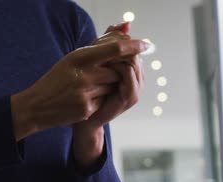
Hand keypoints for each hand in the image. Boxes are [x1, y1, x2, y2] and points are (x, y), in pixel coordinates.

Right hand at [10, 38, 148, 140]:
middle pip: (117, 70)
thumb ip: (101, 43)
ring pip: (113, 86)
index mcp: (79, 56)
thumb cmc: (58, 79)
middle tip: (101, 75)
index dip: (133, 46)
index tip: (146, 44)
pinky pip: (105, 101)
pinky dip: (99, 100)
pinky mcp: (86, 109)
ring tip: (88, 88)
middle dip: (115, 73)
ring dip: (108, 87)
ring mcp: (85, 92)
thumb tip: (126, 27)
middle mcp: (83, 73)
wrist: (37, 106)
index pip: (114, 48)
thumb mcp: (73, 58)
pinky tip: (84, 100)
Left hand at [72, 23, 144, 171]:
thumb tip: (124, 22)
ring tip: (99, 57)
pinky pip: (128, 72)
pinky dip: (115, 66)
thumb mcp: (99, 62)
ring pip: (132, 59)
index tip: (97, 42)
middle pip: (134, 50)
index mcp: (133, 68)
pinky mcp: (131, 96)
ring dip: (115, 55)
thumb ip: (109, 44)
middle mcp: (139, 77)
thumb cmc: (89, 89)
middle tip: (98, 46)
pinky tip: (101, 66)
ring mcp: (137, 87)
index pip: (131, 44)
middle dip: (117, 46)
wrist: (84, 117)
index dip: (117, 40)